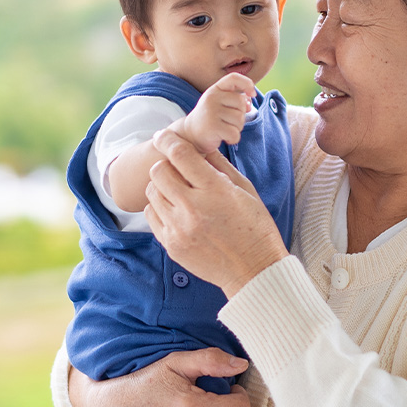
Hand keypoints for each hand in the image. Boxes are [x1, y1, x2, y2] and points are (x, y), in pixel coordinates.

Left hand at [145, 128, 288, 297]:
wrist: (254, 270)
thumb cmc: (255, 227)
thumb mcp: (245, 189)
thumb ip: (219, 165)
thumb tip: (199, 147)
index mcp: (215, 190)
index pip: (180, 154)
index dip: (168, 140)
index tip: (163, 136)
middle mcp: (193, 208)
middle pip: (159, 171)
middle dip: (167, 165)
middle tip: (178, 170)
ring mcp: (179, 228)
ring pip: (152, 192)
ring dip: (162, 187)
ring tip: (180, 193)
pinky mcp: (171, 245)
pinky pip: (151, 215)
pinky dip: (160, 208)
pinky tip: (177, 211)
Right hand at [178, 72, 255, 153]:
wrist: (191, 134)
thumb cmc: (211, 118)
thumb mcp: (222, 105)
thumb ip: (236, 101)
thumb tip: (249, 103)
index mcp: (215, 89)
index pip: (234, 78)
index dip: (247, 83)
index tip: (252, 94)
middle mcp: (212, 98)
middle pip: (241, 103)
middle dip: (241, 115)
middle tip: (229, 121)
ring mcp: (211, 112)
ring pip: (240, 119)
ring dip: (237, 128)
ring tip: (225, 129)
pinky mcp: (212, 127)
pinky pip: (235, 134)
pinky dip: (233, 139)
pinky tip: (224, 138)